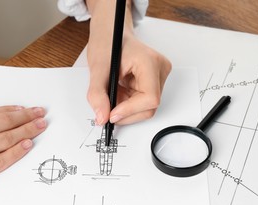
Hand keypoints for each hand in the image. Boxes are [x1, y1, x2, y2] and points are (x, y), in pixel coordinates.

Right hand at [0, 106, 46, 204]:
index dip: (10, 109)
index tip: (23, 108)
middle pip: (3, 122)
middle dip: (26, 116)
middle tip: (40, 112)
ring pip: (6, 139)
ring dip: (27, 131)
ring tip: (41, 126)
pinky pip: (1, 162)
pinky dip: (17, 152)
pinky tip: (28, 145)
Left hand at [86, 0, 171, 124]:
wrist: (110, 34)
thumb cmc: (107, 43)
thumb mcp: (97, 69)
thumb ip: (98, 95)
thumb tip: (102, 117)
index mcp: (150, 61)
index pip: (150, 98)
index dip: (130, 110)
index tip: (112, 114)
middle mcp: (160, 69)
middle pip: (149, 106)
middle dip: (126, 112)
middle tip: (107, 108)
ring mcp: (159, 77)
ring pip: (146, 108)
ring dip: (125, 108)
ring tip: (112, 94)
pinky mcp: (154, 83)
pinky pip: (142, 103)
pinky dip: (127, 104)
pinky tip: (118, 92)